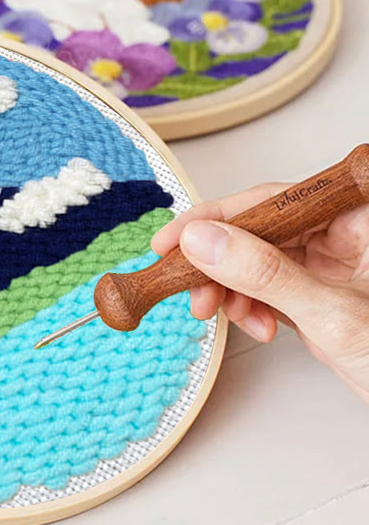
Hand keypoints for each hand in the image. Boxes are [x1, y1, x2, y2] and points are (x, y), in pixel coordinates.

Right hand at [152, 183, 368, 402]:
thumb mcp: (331, 314)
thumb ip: (264, 274)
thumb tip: (205, 241)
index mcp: (357, 218)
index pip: (272, 200)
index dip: (216, 217)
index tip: (174, 237)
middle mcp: (340, 233)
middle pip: (255, 230)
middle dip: (218, 264)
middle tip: (189, 284)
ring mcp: (325, 264)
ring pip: (251, 261)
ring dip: (230, 290)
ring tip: (225, 313)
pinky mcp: (312, 291)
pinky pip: (262, 287)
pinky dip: (248, 307)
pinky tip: (258, 324)